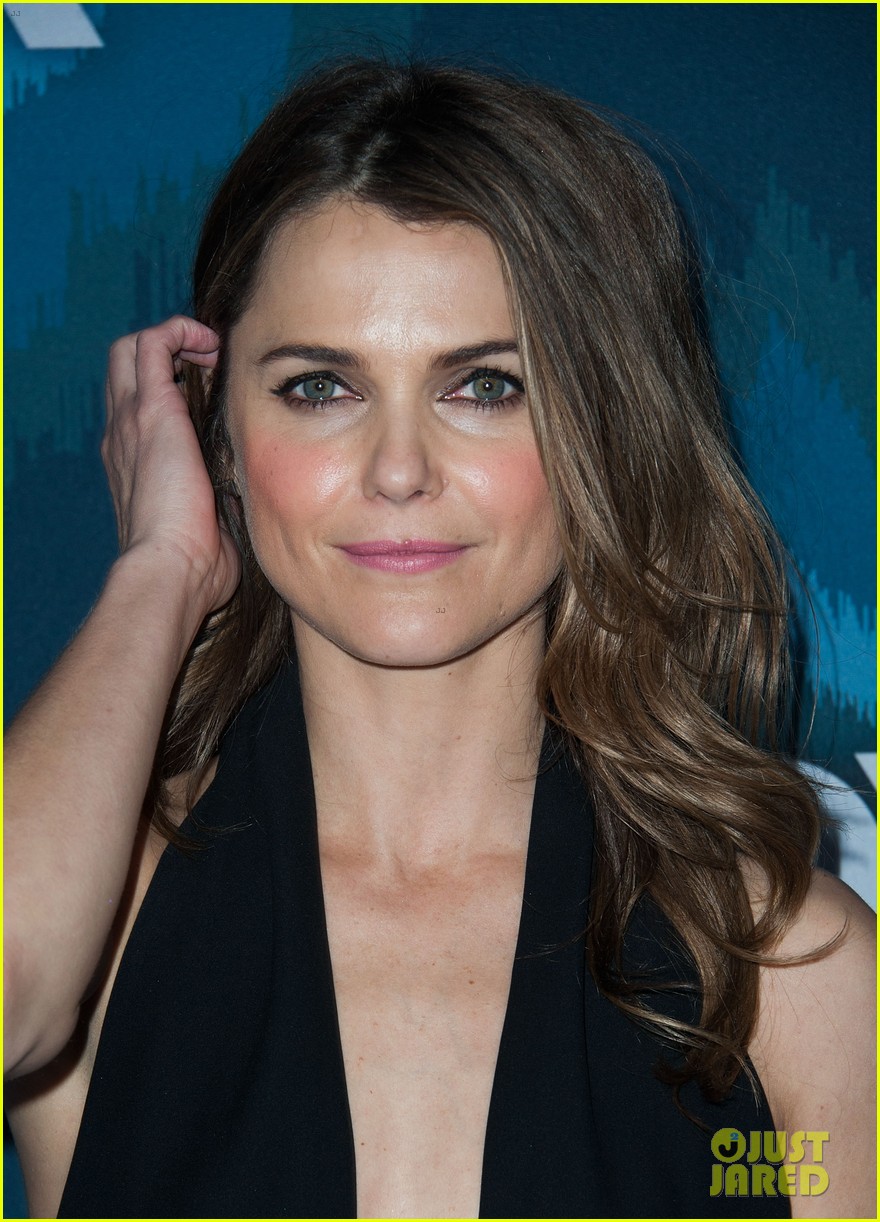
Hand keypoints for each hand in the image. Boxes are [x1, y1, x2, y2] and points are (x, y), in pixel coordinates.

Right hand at [102, 315, 240, 615]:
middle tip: (209, 364)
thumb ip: (223, 513)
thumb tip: (250, 511)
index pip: (138, 409)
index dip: (169, 389)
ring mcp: (131, 421)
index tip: (210, 393)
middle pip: (124, 370)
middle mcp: (123, 438)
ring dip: (171, 338)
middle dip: (166, 353)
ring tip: (210, 351)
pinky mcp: (150, 409)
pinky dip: (178, 330)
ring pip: (130, 349)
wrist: (171, 569)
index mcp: (135, 467)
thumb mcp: (210, 532)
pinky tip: (211, 344)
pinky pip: (151, 342)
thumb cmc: (193, 567)